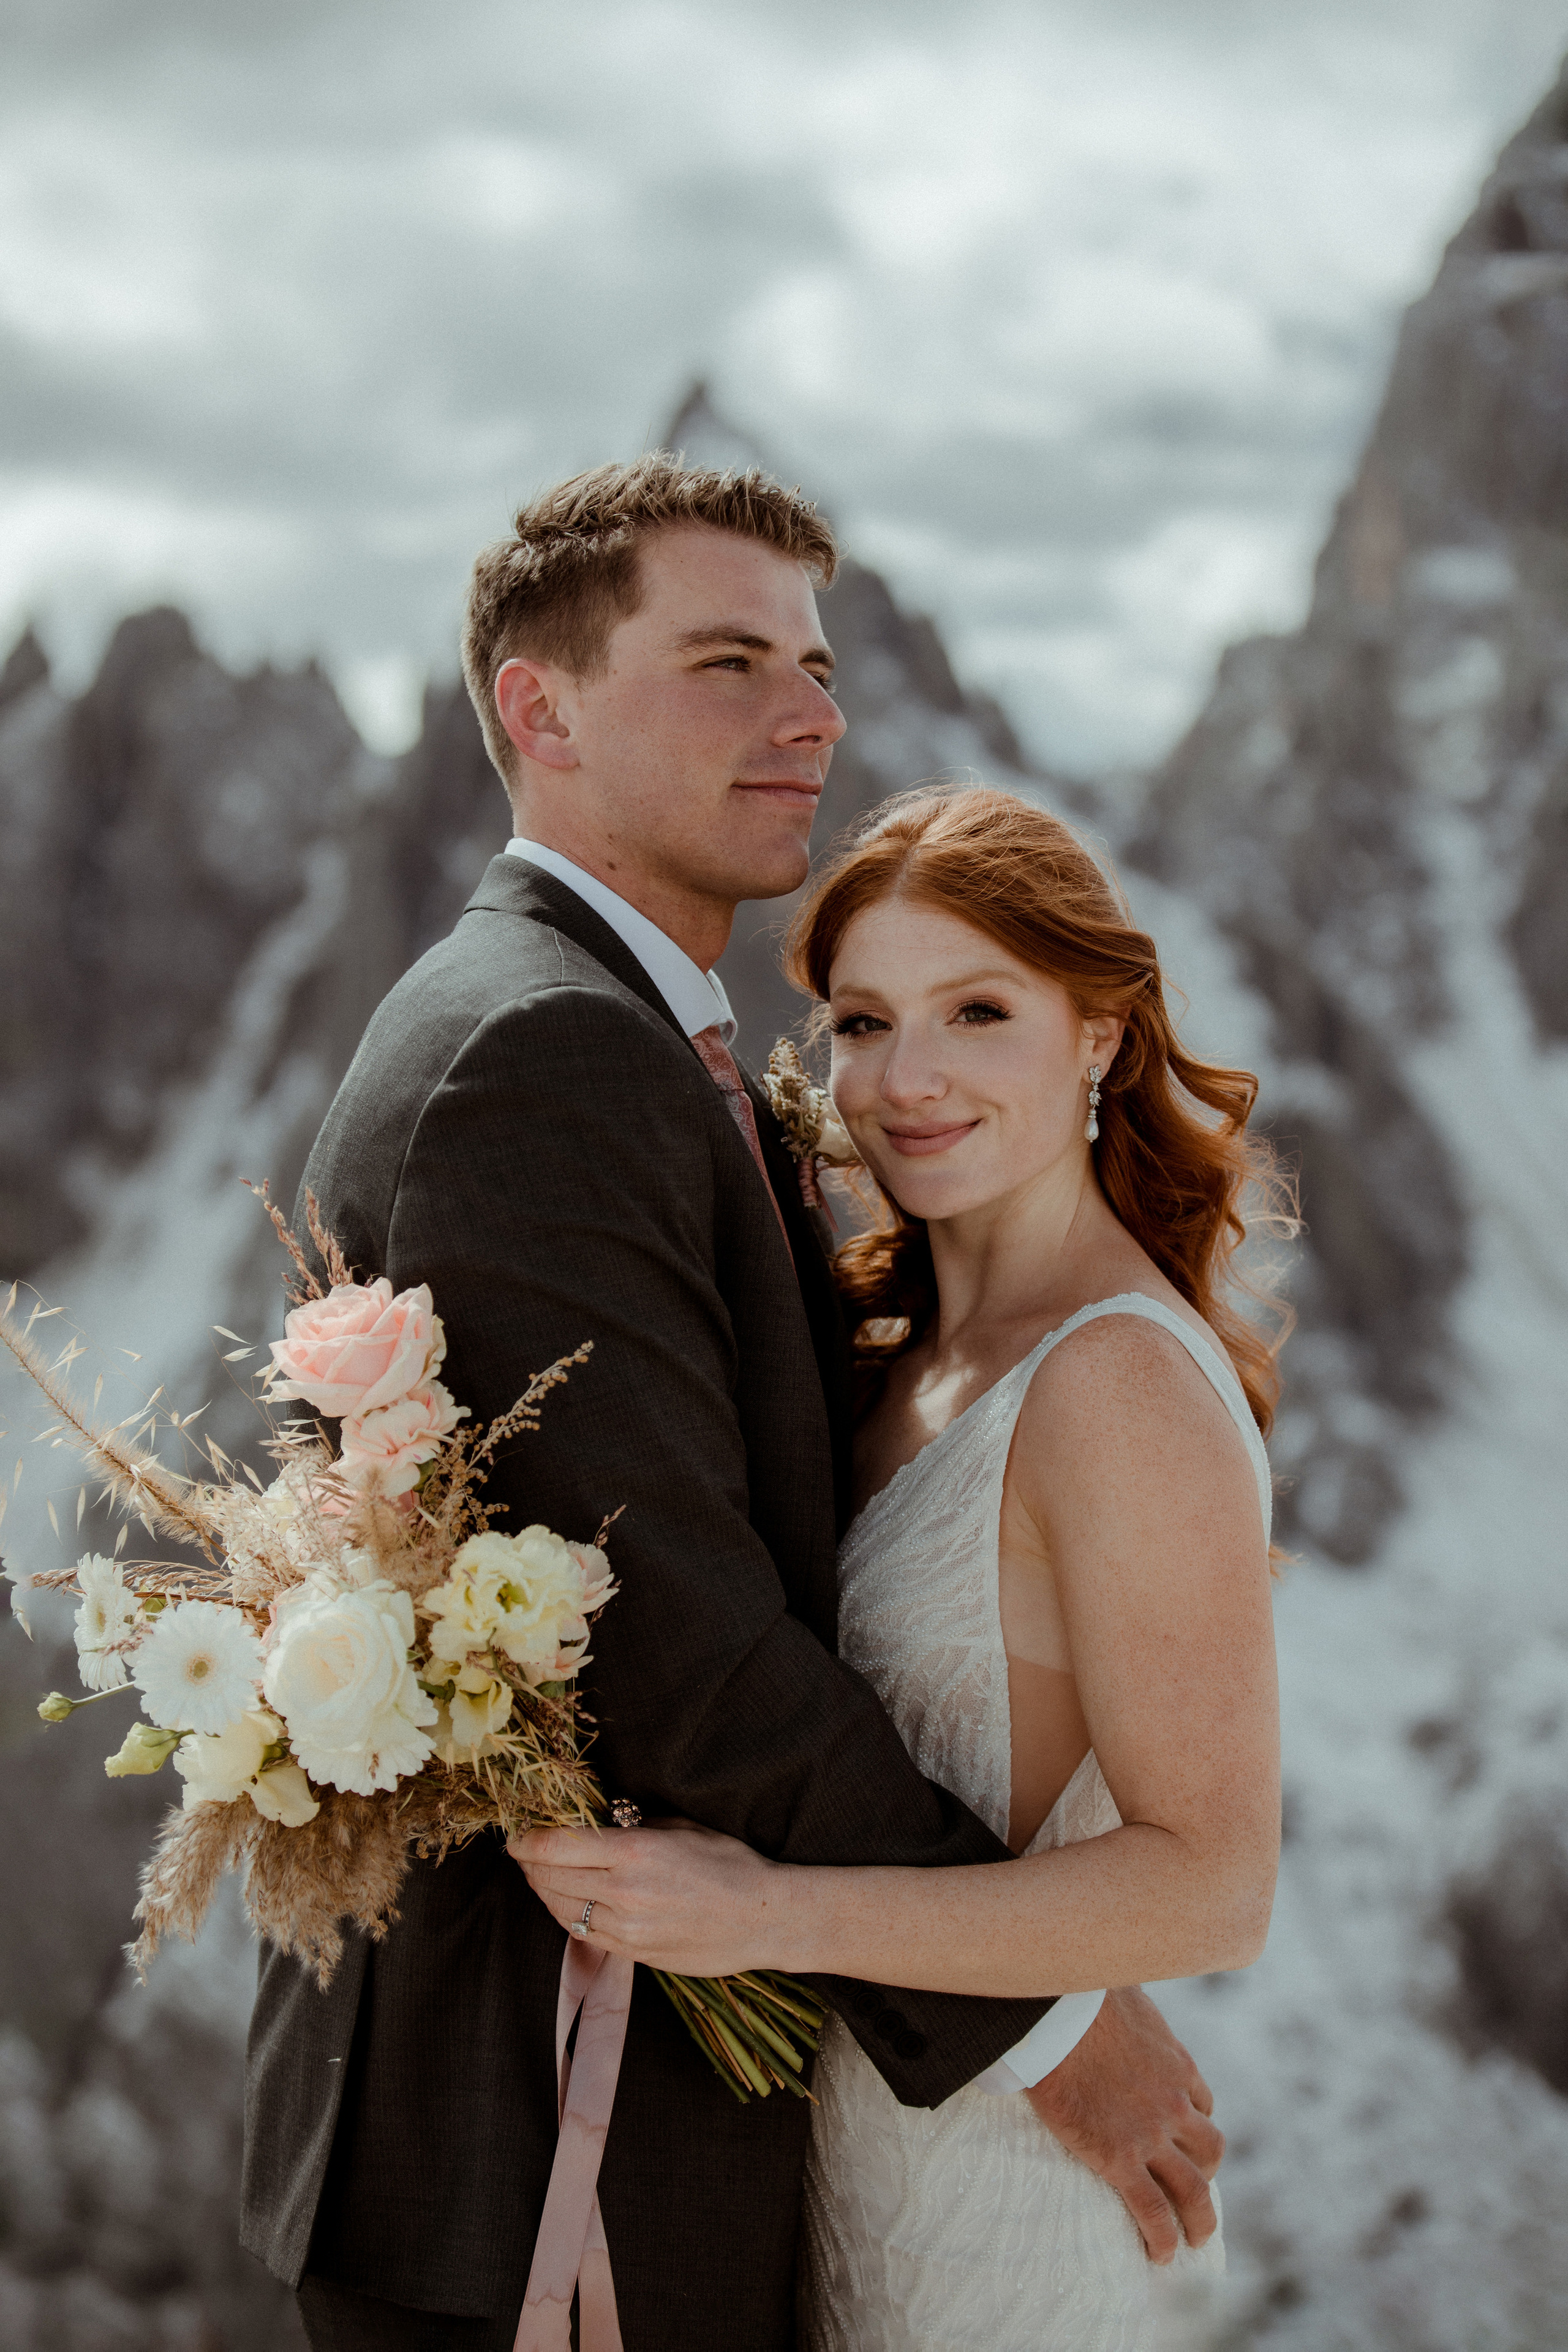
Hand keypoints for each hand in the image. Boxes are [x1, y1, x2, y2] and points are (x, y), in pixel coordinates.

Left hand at [509, 1817, 785, 1974]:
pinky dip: (566, 1914)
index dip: (527, 1840)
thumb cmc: (728, 1864)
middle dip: (529, 1862)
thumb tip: (595, 1823)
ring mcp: (626, 1929)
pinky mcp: (632, 1953)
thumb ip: (632, 1826)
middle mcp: (624, 1893)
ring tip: (539, 1873)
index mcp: (635, 1853)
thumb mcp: (680, 1828)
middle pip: (550, 1878)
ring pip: (561, 1909)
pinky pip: (582, 1933)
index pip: (557, 1846)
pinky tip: (566, 1900)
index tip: (516, 1833)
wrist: (762, 1919)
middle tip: (523, 1849)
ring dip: (543, 1890)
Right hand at [1025, 1986, 1221, 2263]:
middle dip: (1206, 2173)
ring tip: (1194, 2241)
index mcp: (1176, 2064)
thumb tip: (1110, 1988)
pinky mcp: (1120, 2159)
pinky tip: (1161, 2256)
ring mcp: (1151, 2135)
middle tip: (1196, 2194)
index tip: (1184, 2138)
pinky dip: (1162, 2238)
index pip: (1201, 2104)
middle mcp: (1175, 2104)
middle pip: (1209, 2149)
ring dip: (1199, 2218)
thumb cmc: (1081, 1993)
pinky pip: (1152, 2211)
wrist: (1057, 2016)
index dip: (1195, 2125)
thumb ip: (1128, 2007)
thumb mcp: (1123, 1990)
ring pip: (1194, 2189)